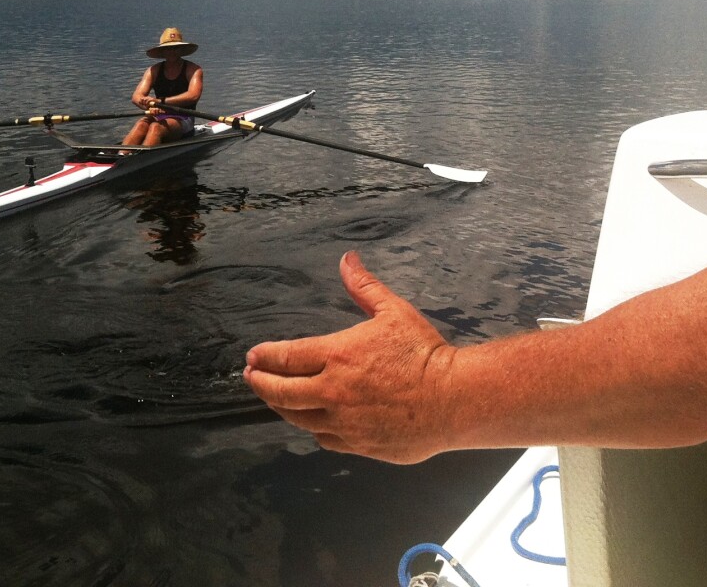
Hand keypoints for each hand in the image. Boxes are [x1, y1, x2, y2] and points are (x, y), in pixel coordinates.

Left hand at [243, 251, 456, 462]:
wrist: (454, 398)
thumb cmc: (425, 354)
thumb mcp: (393, 311)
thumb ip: (364, 287)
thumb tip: (348, 261)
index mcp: (337, 356)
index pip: (285, 358)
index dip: (264, 357)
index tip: (253, 357)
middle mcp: (333, 392)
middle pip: (280, 392)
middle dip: (260, 383)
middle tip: (252, 377)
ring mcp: (343, 422)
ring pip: (297, 418)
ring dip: (282, 407)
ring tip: (276, 398)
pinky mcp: (358, 444)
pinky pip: (324, 438)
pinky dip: (314, 428)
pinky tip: (313, 421)